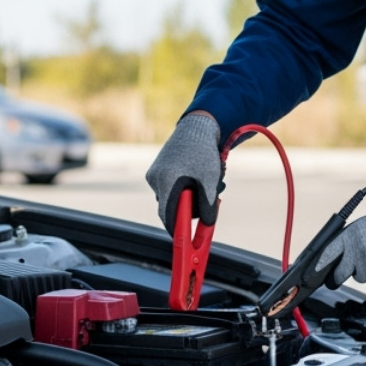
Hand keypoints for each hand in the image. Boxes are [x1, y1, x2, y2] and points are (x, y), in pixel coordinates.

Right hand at [145, 112, 223, 226]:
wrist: (196, 127)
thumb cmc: (203, 152)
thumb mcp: (210, 181)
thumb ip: (208, 205)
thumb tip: (208, 225)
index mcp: (166, 181)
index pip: (166, 215)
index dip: (176, 229)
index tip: (185, 238)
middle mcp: (155, 178)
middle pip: (170, 207)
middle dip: (190, 208)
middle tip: (211, 201)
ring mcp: (154, 173)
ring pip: (171, 196)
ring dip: (188, 196)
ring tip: (208, 182)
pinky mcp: (157, 169)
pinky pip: (169, 186)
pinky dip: (183, 187)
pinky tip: (197, 176)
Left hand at [316, 200, 365, 287]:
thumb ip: (348, 240)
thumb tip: (330, 258)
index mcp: (352, 235)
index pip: (327, 255)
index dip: (319, 267)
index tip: (313, 276)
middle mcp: (359, 250)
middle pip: (340, 273)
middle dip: (339, 276)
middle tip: (344, 273)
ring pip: (361, 277)